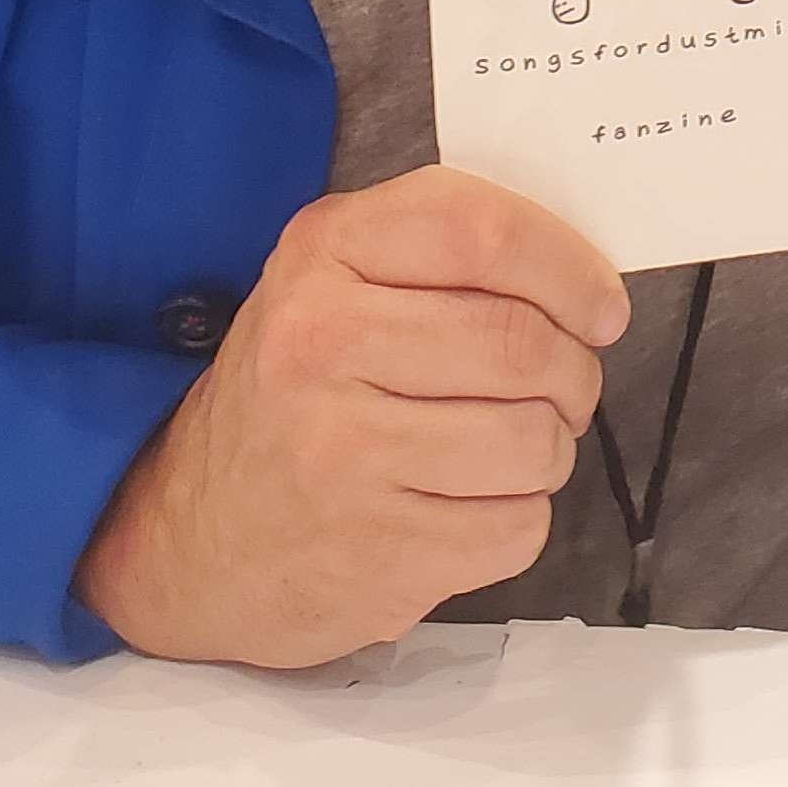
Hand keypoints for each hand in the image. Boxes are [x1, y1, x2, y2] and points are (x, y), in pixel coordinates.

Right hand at [75, 167, 629, 667]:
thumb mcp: (334, 282)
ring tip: (507, 447)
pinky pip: (517, 527)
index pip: (481, 230)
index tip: (600, 306)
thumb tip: (586, 273)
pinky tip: (468, 504)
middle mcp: (321, 345)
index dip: (569, 266)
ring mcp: (344, 457)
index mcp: (322, 254)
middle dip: (574, 369)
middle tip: (563, 384)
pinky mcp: (377, 556)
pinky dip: (517, 517)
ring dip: (550, 448)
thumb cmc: (294, 391)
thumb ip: (440, 250)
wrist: (188, 534)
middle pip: (523, 342)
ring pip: (535, 440)